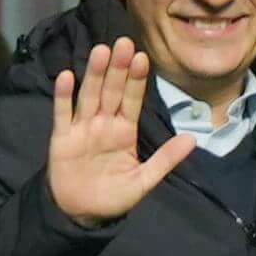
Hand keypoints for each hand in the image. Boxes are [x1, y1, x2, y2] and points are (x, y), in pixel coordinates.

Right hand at [46, 37, 195, 226]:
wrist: (82, 212)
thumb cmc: (113, 195)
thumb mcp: (144, 180)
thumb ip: (165, 159)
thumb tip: (193, 140)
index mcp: (124, 131)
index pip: (133, 100)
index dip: (137, 80)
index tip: (143, 57)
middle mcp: (103, 124)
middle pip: (112, 91)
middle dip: (119, 68)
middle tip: (124, 42)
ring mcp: (82, 129)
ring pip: (90, 96)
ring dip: (95, 74)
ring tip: (102, 51)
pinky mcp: (62, 138)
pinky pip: (63, 114)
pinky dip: (64, 96)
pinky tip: (67, 76)